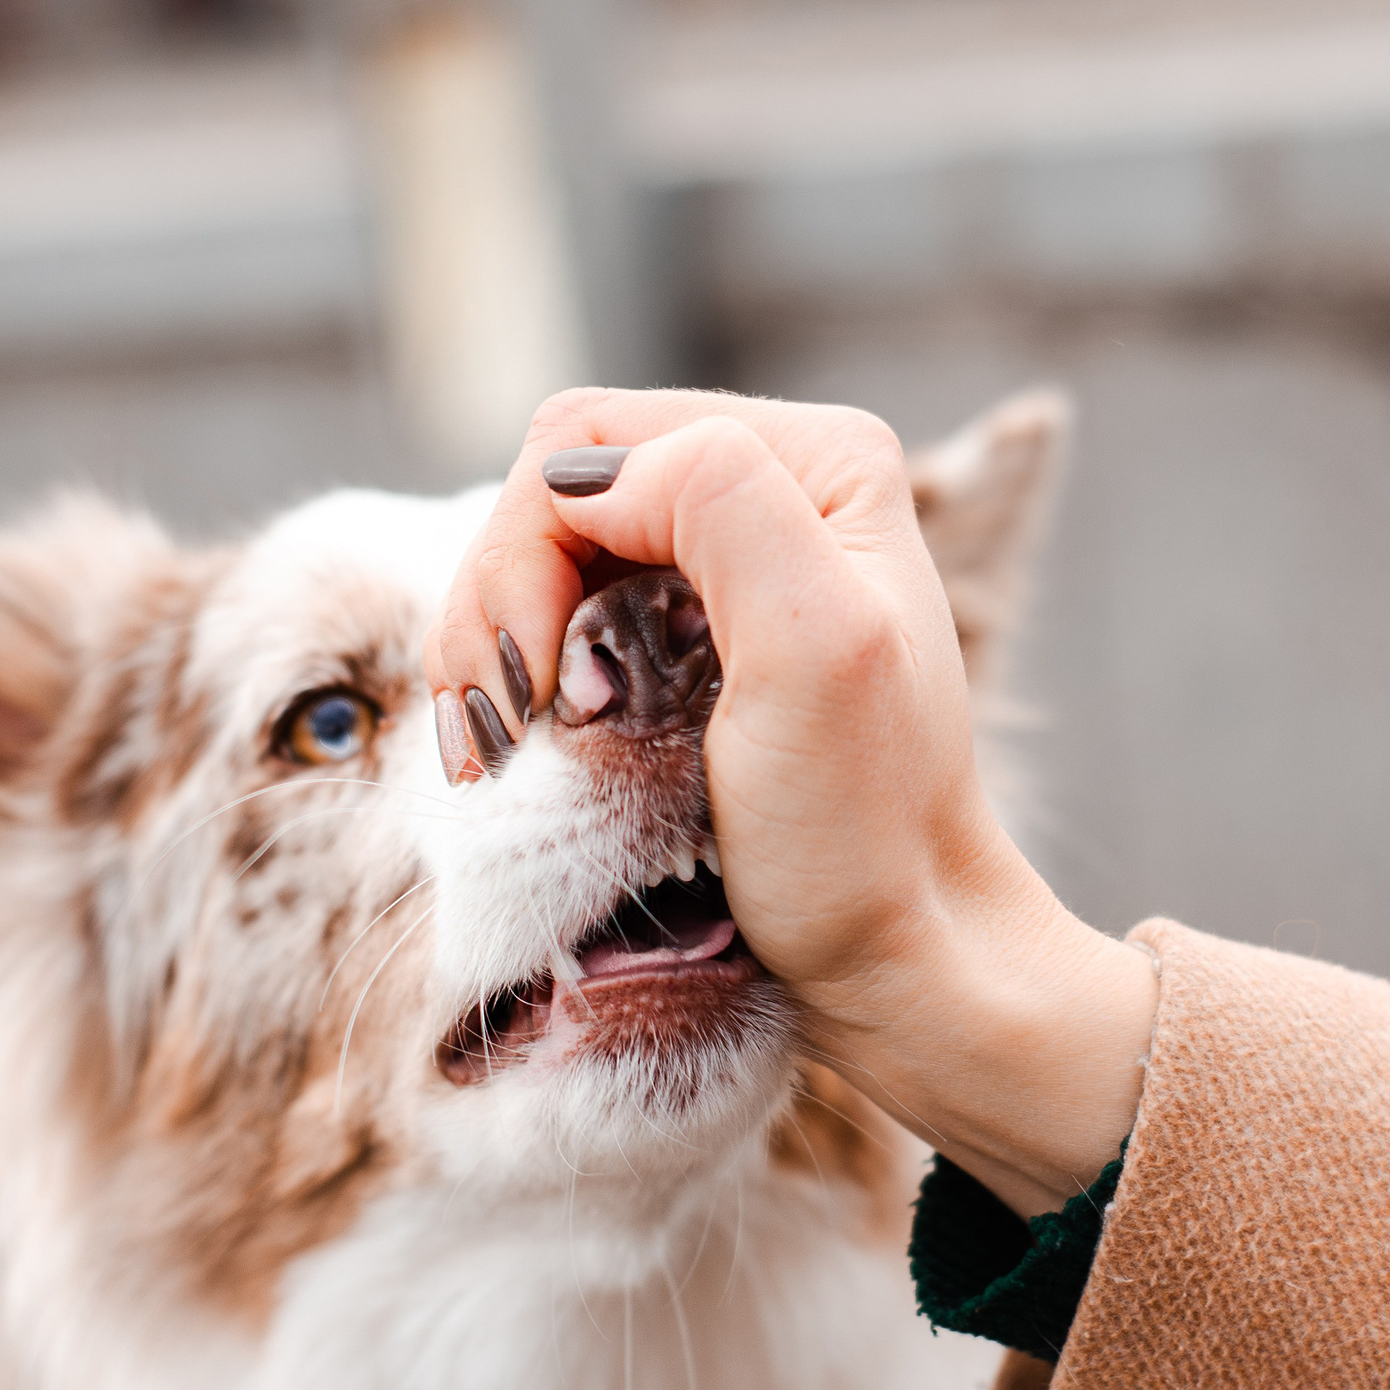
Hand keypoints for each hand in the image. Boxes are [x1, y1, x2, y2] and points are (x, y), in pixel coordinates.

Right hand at [429, 388, 1154, 1215]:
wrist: (897, 950)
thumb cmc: (860, 824)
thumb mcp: (814, 645)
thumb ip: (719, 502)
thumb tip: (584, 474)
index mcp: (821, 458)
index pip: (593, 439)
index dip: (530, 556)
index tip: (545, 698)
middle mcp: (777, 483)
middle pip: (554, 485)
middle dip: (501, 602)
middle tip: (508, 731)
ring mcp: (727, 558)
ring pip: (539, 547)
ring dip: (493, 645)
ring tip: (501, 749)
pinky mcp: (687, 629)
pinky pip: (556, 604)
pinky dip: (512, 669)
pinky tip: (513, 741)